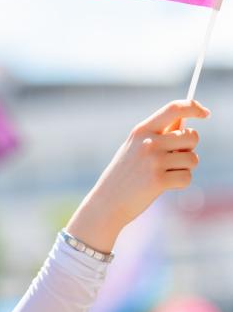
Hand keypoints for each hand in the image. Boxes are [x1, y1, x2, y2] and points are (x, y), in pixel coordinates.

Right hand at [66, 99, 209, 253]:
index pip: (175, 108)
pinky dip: (180, 183)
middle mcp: (149, 143)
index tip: (204, 114)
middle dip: (189, 149)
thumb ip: (158, 135)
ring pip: (192, 159)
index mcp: (142, 131)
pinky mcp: (159, 181)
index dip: (194, 107)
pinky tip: (164, 186)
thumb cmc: (124, 176)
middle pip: (192, 137)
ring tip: (166, 175)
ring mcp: (154, 162)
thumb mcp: (135, 149)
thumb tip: (186, 121)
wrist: (106, 204)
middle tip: (176, 159)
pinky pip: (187, 178)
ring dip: (185, 168)